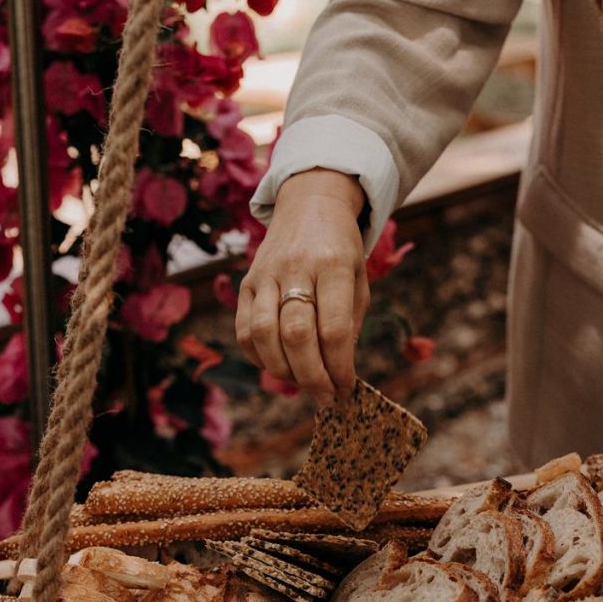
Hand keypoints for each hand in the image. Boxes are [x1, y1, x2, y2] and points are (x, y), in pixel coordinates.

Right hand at [236, 168, 368, 407]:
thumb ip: (349, 325)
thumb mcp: (359, 280)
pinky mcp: (246, 282)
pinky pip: (243, 331)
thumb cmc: (341, 250)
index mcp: (333, 265)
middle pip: (296, 335)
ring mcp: (265, 274)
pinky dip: (259, 357)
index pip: (334, 329)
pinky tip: (278, 365)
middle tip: (325, 397)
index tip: (346, 389)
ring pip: (264, 335)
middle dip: (312, 377)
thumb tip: (337, 374)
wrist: (310, 204)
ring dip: (283, 371)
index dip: (340, 368)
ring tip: (303, 383)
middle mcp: (296, 268)